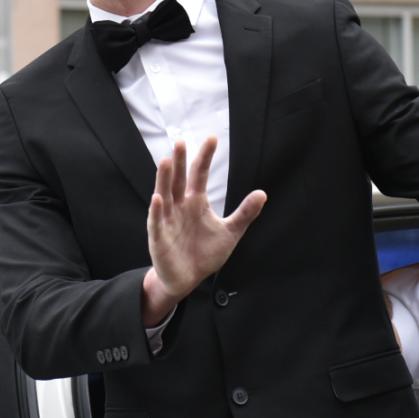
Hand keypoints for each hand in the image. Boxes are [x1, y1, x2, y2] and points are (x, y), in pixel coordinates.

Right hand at [142, 136, 266, 326]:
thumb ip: (245, 213)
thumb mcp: (230, 232)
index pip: (199, 174)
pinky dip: (155, 211)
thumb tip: (262, 193)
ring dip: (164, 179)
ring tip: (166, 161)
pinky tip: (157, 198)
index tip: (212, 138)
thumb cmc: (205, 253)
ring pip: (164, 195)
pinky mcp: (159, 238)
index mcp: (196, 202)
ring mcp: (167, 220)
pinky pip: (156, 222)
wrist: (188, 279)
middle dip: (180, 161)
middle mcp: (179, 206)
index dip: (205, 157)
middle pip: (179, 179)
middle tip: (181, 141)